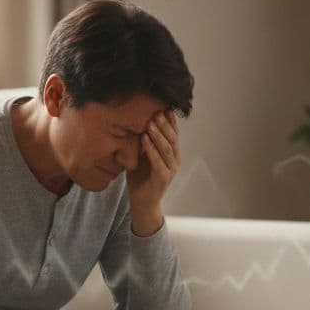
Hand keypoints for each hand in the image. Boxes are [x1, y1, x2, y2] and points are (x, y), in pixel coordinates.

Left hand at [126, 108, 179, 234]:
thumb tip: (135, 122)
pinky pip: (158, 162)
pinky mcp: (163, 179)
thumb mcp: (142, 156)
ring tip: (151, 122)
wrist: (142, 203)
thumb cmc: (141, 178)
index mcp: (172, 154)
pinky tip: (145, 139)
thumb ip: (143, 142)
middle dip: (165, 124)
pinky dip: (151, 150)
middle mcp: (174, 161)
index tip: (163, 105)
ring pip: (167, 148)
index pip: (173, 133)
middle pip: (172, 138)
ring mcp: (170, 170)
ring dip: (158, 134)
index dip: (170, 120)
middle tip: (156, 110)